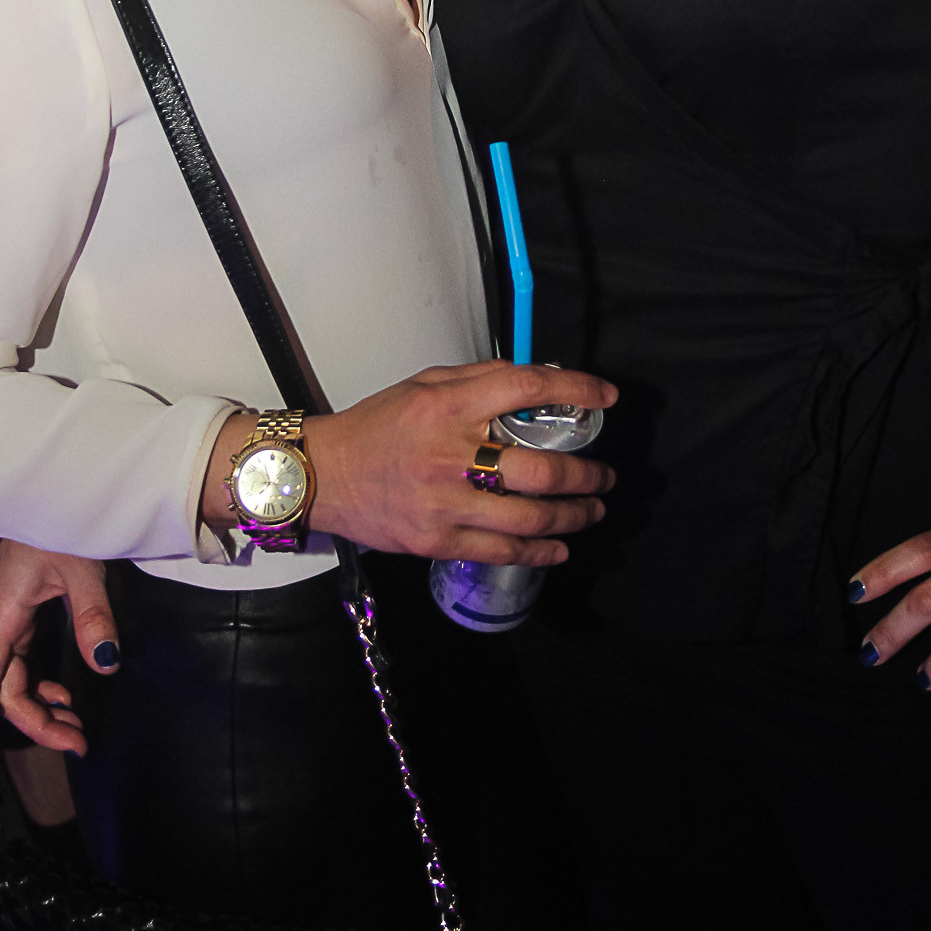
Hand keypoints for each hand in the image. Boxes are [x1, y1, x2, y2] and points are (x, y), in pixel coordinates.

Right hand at [0, 539, 119, 769]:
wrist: (54, 490)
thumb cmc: (61, 522)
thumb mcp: (81, 568)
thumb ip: (92, 616)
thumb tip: (105, 664)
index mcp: (2, 614)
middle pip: (2, 687)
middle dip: (33, 723)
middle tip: (74, 743)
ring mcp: (10, 618)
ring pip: (14, 678)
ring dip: (41, 707)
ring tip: (75, 726)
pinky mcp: (23, 613)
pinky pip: (25, 661)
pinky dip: (42, 684)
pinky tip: (64, 694)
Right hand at [296, 359, 616, 565]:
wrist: (324, 475)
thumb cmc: (377, 426)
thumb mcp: (424, 384)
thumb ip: (479, 379)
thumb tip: (536, 379)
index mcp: (449, 406)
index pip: (526, 389)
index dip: (576, 390)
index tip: (605, 397)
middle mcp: (451, 453)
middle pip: (541, 469)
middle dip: (587, 474)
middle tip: (604, 474)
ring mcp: (445, 502)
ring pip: (530, 517)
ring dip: (574, 515)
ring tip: (593, 509)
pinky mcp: (437, 540)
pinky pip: (502, 550)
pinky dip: (540, 551)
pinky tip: (560, 547)